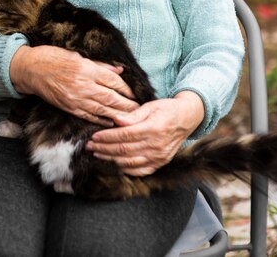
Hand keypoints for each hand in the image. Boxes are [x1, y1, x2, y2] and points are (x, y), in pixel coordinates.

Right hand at [10, 44, 138, 125]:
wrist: (31, 69)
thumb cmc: (54, 57)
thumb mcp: (78, 55)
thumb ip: (100, 65)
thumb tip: (119, 71)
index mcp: (86, 68)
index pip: (112, 81)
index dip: (126, 88)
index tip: (136, 93)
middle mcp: (82, 85)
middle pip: (111, 97)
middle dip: (127, 104)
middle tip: (139, 109)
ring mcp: (75, 98)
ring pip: (102, 109)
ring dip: (118, 114)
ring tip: (130, 118)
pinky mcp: (68, 107)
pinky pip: (88, 116)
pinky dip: (101, 120)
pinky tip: (111, 122)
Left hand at [85, 92, 204, 174]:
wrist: (187, 119)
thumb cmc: (167, 109)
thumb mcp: (151, 106)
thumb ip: (133, 115)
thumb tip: (115, 119)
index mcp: (153, 129)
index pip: (125, 135)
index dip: (107, 137)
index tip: (94, 136)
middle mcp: (156, 146)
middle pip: (124, 150)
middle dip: (104, 148)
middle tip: (90, 146)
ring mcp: (159, 157)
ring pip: (129, 162)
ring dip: (110, 159)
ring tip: (97, 154)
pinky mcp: (160, 163)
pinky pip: (140, 171)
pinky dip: (125, 169)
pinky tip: (114, 164)